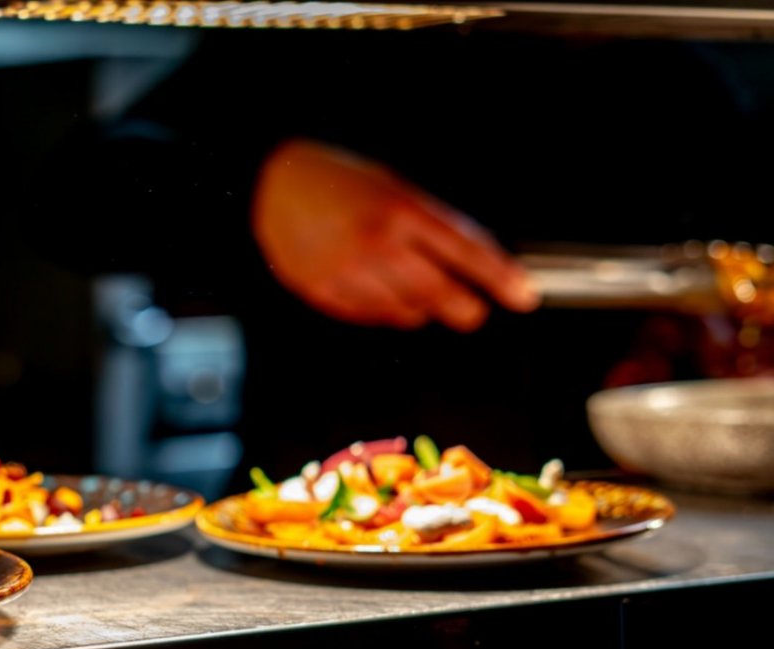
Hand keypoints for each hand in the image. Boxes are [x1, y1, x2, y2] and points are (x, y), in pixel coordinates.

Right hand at [251, 139, 538, 330]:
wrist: (273, 186)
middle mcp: (378, 245)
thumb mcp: (394, 188)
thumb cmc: (340, 182)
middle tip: (471, 309)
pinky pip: (374, 317)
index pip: (466, 252)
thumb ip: (431, 227)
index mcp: (401, 210)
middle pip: (442, 296)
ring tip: (408, 284)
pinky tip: (377, 286)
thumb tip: (471, 266)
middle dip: (465, 308)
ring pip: (409, 313)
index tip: (524, 296)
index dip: (500, 278)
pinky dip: (386, 310)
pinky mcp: (327, 294)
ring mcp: (351, 273)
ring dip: (421, 307)